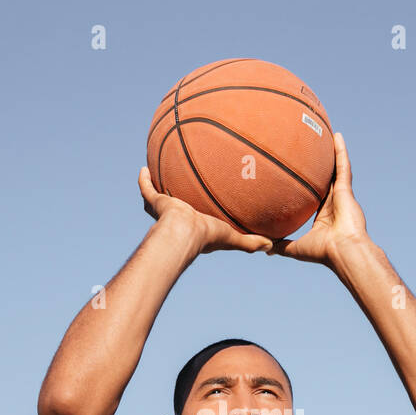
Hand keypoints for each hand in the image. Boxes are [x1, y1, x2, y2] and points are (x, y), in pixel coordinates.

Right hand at [138, 167, 271, 254]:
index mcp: (195, 226)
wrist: (185, 232)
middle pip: (176, 206)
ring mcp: (165, 210)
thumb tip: (272, 246)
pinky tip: (144, 168)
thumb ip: (251, 242)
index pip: (197, 220)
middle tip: (180, 187)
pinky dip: (143, 180)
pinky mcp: (156, 203)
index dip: (200, 215)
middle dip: (177, 200)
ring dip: (158, 189)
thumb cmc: (208, 236)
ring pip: (158, 198)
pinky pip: (146, 189)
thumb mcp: (233, 238)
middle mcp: (179, 218)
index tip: (204, 206)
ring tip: (159, 174)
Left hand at [268, 131, 368, 265]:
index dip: (309, 185)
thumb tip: (266, 249)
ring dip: (332, 152)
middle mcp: (333, 202)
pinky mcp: (347, 190)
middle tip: (312, 149)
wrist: (342, 251)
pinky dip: (340, 151)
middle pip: (326, 177)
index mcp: (324, 214)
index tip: (300, 175)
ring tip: (326, 134)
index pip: (315, 195)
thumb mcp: (296, 248)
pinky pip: (343, 166)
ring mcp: (341, 195)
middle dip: (321, 165)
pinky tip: (336, 136)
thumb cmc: (323, 252)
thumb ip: (282, 246)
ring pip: (336, 168)